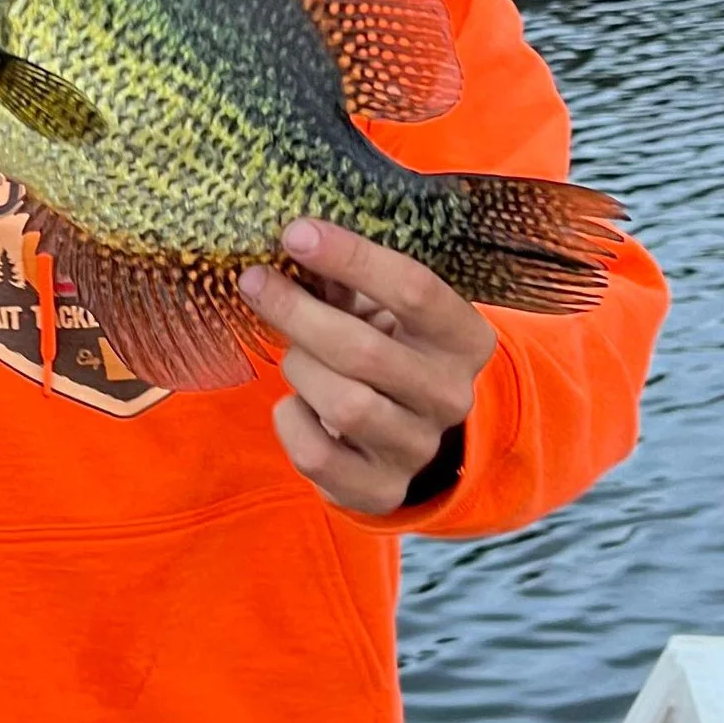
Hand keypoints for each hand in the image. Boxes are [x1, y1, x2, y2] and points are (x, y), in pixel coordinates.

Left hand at [239, 218, 498, 517]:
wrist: (405, 433)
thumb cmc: (388, 348)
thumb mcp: (383, 308)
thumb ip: (347, 279)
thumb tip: (289, 236)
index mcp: (466, 339)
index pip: (416, 290)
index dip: (350, 257)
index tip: (294, 232)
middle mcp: (451, 396)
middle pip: (366, 351)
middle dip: (298, 312)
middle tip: (256, 282)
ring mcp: (418, 448)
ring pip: (344, 406)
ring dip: (301, 368)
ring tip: (292, 354)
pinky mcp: (381, 490)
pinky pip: (317, 456)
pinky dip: (291, 421)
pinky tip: (296, 404)